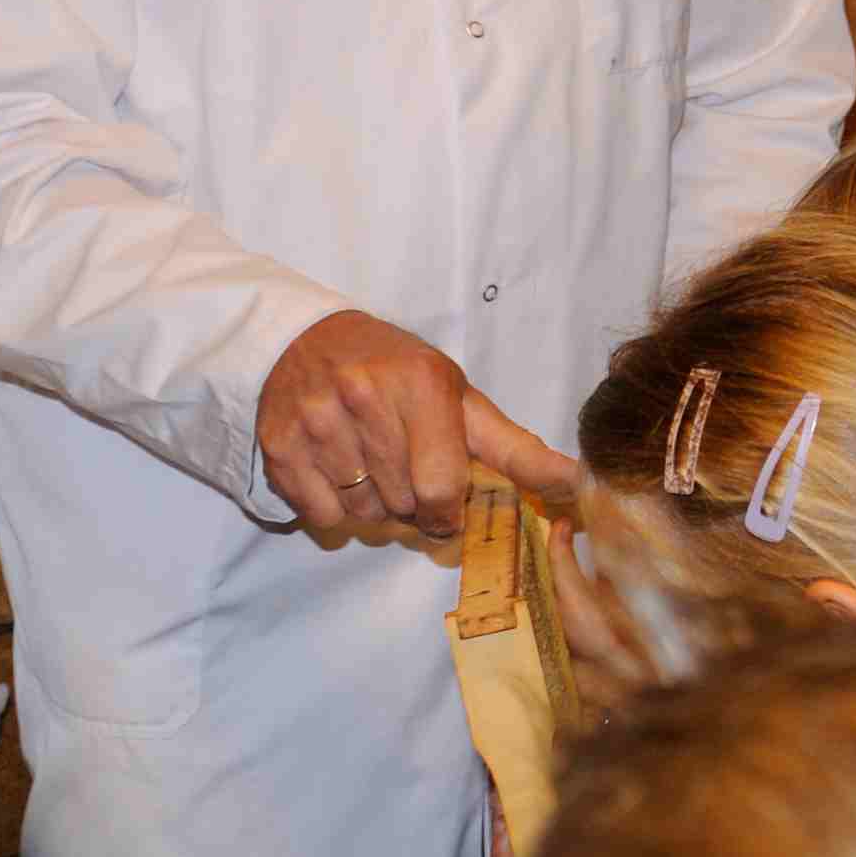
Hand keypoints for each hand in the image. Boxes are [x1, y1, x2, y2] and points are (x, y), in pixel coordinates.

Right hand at [258, 310, 582, 549]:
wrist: (305, 340)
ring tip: (370, 465)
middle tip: (405, 473)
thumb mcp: (457, 395)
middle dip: (413, 505)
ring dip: (375, 507)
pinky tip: (337, 470)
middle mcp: (365, 398)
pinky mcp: (280, 447)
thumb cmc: (395, 371)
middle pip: (404, 505)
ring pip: (364, 514)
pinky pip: (323, 516)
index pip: (442, 486)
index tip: (448, 508)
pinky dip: (335, 508)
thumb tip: (575, 483)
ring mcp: (317, 423)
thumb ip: (513, 446)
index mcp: (421, 385)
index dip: (450, 512)